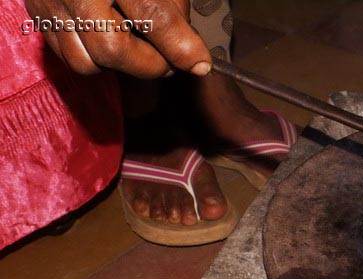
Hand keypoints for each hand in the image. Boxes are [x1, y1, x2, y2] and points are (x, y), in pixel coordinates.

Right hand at [24, 0, 211, 77]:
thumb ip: (174, 9)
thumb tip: (192, 54)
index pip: (151, 16)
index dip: (180, 45)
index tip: (200, 64)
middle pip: (112, 48)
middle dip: (148, 64)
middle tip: (168, 59)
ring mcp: (49, 2)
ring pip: (86, 61)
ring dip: (119, 64)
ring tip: (136, 45)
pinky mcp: (37, 13)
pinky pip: (67, 55)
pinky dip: (94, 57)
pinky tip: (111, 38)